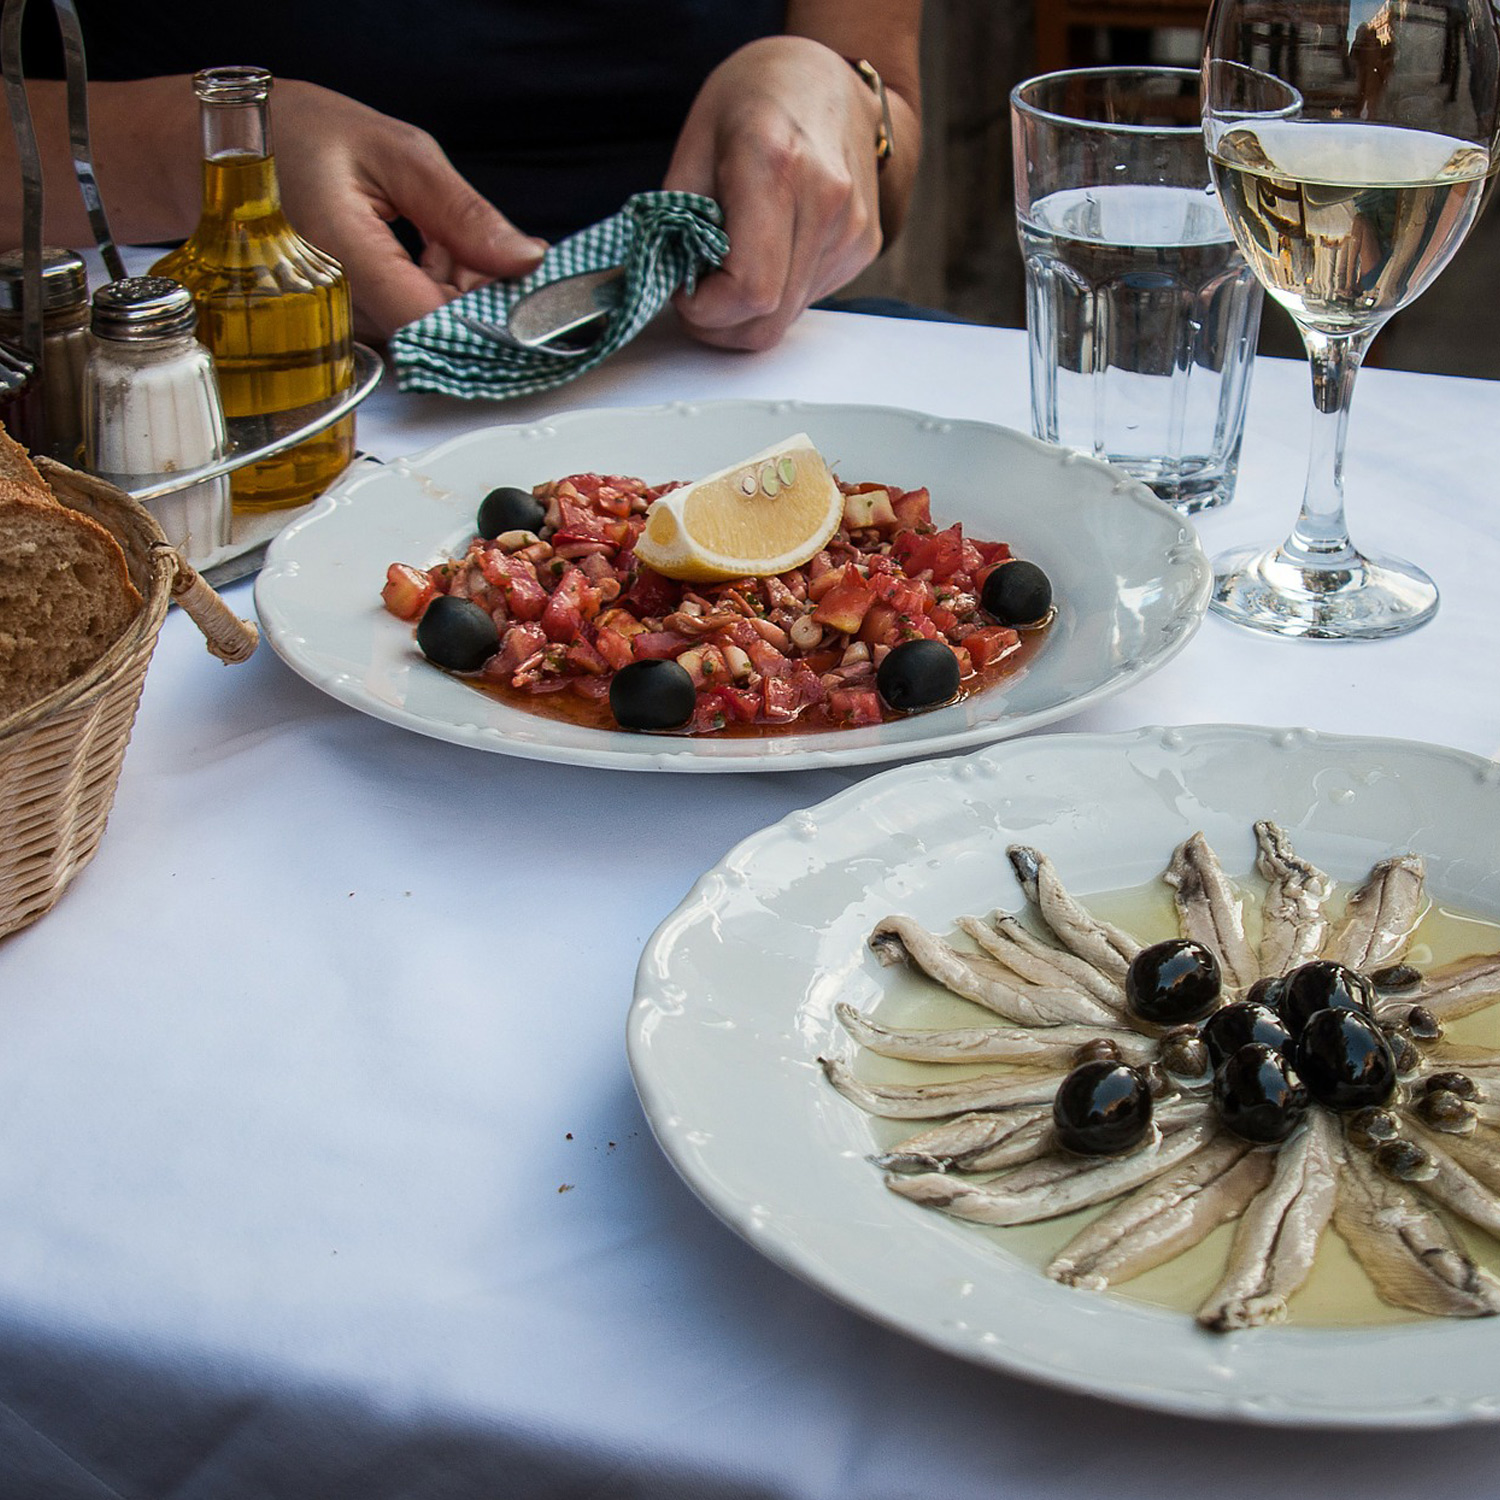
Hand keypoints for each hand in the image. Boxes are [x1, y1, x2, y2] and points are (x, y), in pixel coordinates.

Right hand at [271, 81, 546, 338]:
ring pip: (432, 328)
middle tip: (496, 244)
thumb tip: (526, 260)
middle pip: (442, 331)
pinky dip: (439, 290)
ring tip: (447, 232)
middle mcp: (340, 304)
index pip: (437, 322)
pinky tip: (432, 249)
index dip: (493, 315)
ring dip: (462, 290)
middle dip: (485, 295)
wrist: (227, 147)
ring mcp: (342, 320)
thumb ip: (464, 213)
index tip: (530, 291)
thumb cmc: (297, 136)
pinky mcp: (350, 322)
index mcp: (346, 256)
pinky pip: (411, 321)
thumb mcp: (395, 153)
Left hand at [663, 37, 884, 350]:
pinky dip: (775, 294)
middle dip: (720, 325)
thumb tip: (670, 284)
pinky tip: (766, 253)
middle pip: (767, 321)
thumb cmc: (754, 98)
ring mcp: (851, 230)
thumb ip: (678, 221)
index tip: (683, 289)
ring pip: (785, 320)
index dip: (705, 310)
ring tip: (730, 264)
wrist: (826, 77)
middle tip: (696, 293)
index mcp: (777, 166)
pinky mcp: (863, 247)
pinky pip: (806, 301)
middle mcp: (826, 202)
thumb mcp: (695, 145)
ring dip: (746, 311)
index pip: (749, 291)